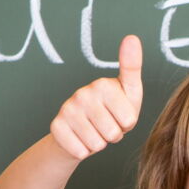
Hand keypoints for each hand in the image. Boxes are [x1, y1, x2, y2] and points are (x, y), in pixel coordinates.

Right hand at [49, 35, 143, 159]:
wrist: (80, 131)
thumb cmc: (111, 111)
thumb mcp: (129, 92)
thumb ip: (132, 67)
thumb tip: (132, 37)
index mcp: (103, 84)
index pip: (129, 120)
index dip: (127, 124)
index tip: (120, 114)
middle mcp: (82, 93)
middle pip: (113, 133)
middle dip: (113, 135)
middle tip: (106, 125)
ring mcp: (67, 109)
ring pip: (97, 144)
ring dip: (99, 143)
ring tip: (95, 130)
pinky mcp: (56, 127)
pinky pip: (81, 151)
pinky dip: (84, 151)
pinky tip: (81, 138)